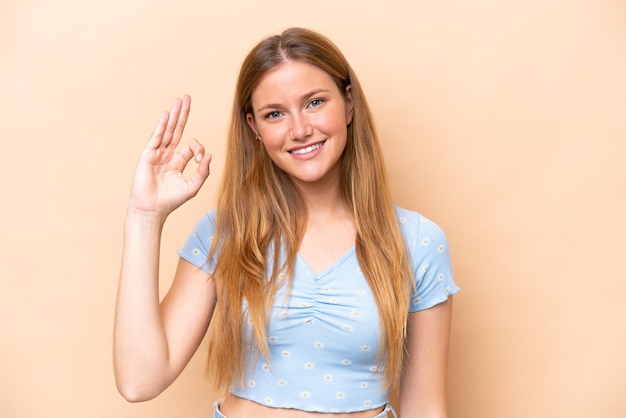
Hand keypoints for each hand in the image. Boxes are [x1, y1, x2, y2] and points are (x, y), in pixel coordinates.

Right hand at [128, 95, 211, 219]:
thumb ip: (203, 172)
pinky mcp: (148, 155)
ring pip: (167, 130)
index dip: (199, 149)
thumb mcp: (192, 187)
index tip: (201, 160)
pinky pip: (156, 137)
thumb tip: (210, 155)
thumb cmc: (171, 201)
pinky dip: (161, 126)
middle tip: (187, 98)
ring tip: (179, 100)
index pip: (191, 146)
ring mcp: (157, 154)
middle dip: (183, 115)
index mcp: (178, 162)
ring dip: (173, 115)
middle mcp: (167, 155)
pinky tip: (166, 115)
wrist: (152, 209)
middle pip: (177, 130)